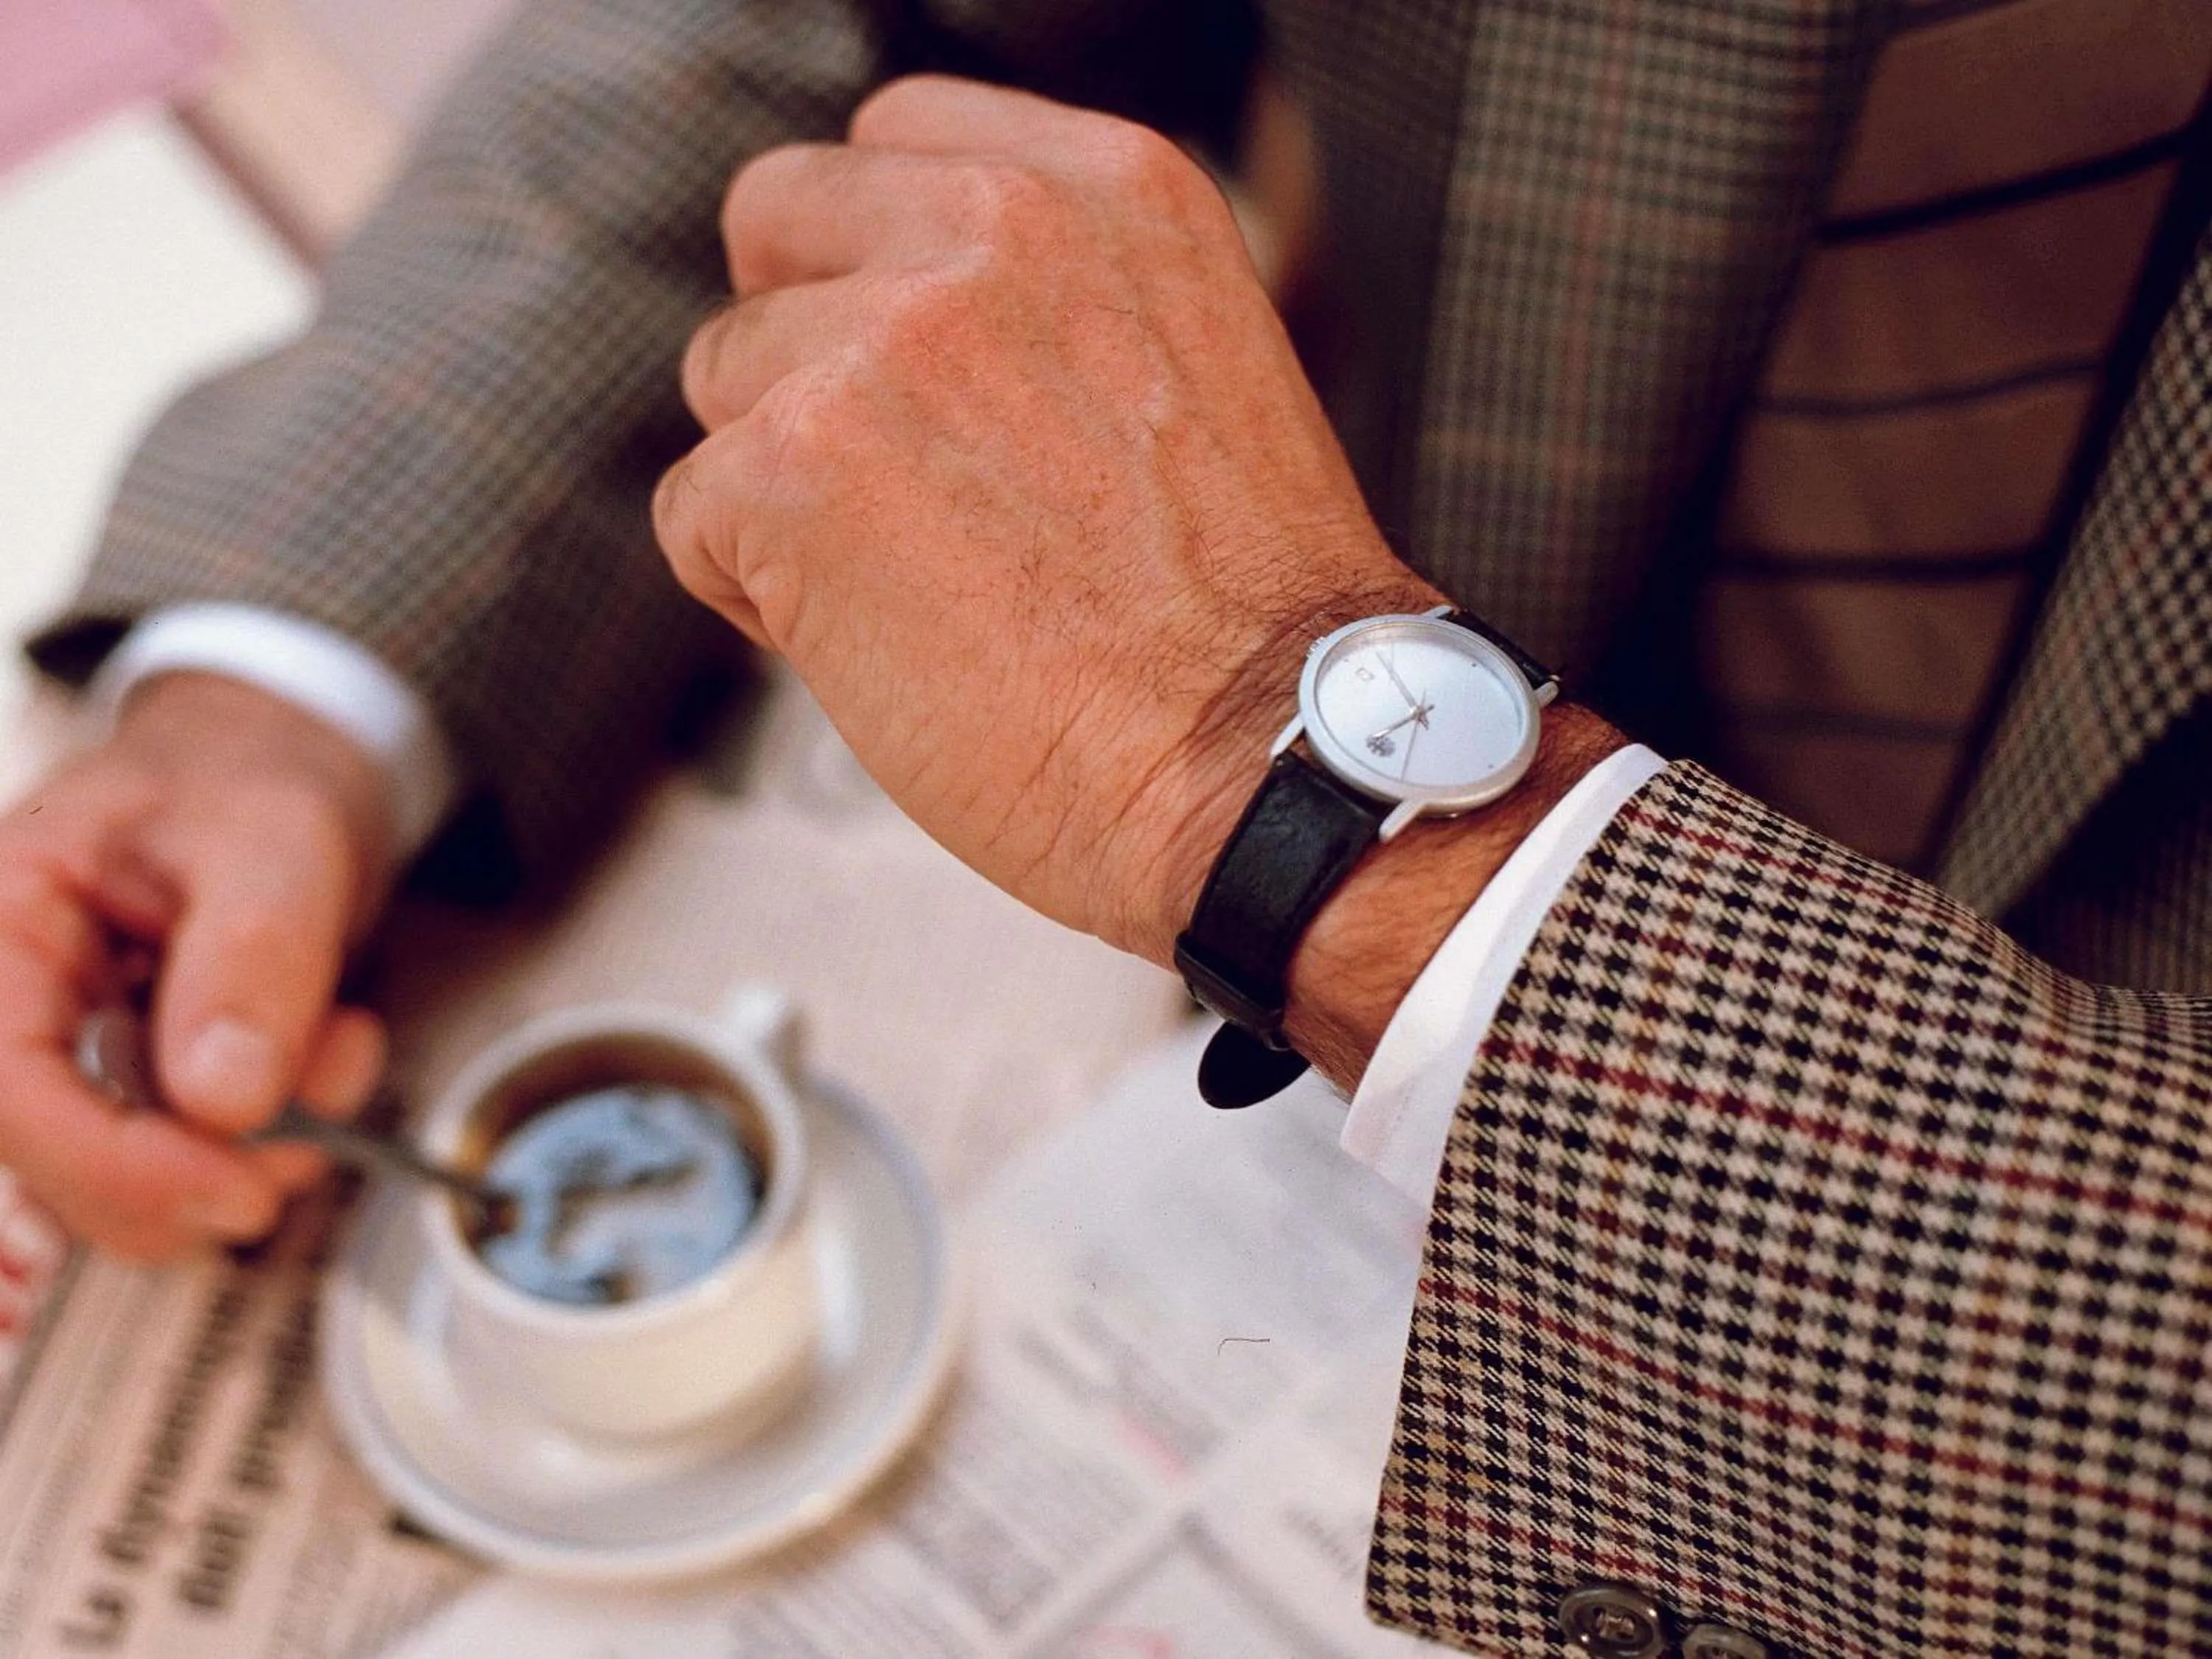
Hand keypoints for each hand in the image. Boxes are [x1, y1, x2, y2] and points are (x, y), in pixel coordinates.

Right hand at [0, 673, 390, 1257]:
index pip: (10, 1094)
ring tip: (341, 1038)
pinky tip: (329, 1050)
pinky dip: (284, 1133)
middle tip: (331, 1078)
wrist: (275, 766)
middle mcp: (16, 1013)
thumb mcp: (274, 835)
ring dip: (269, 1145)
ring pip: (149, 1190)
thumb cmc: (248, 775)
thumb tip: (223, 1102)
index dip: (117, 1166)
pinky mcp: (143, 1095)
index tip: (239, 1188)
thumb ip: (250, 956)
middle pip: (73, 1174)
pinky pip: (203, 1163)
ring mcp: (78, 1064)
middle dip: (217, 1163)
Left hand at [656, 76, 1442, 963]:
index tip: (907, 353)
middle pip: (777, 224)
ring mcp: (885, 341)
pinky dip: (756, 595)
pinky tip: (882, 646)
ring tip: (921, 586)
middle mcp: (994, 227)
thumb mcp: (1192, 371)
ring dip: (788, 484)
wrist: (1265, 762)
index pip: (892, 134)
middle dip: (803, 345)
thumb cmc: (1240, 624)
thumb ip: (1053, 301)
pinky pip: (694, 512)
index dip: (872, 253)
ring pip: (727, 377)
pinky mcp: (793, 466)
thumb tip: (904, 306)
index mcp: (1108, 189)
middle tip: (885, 474)